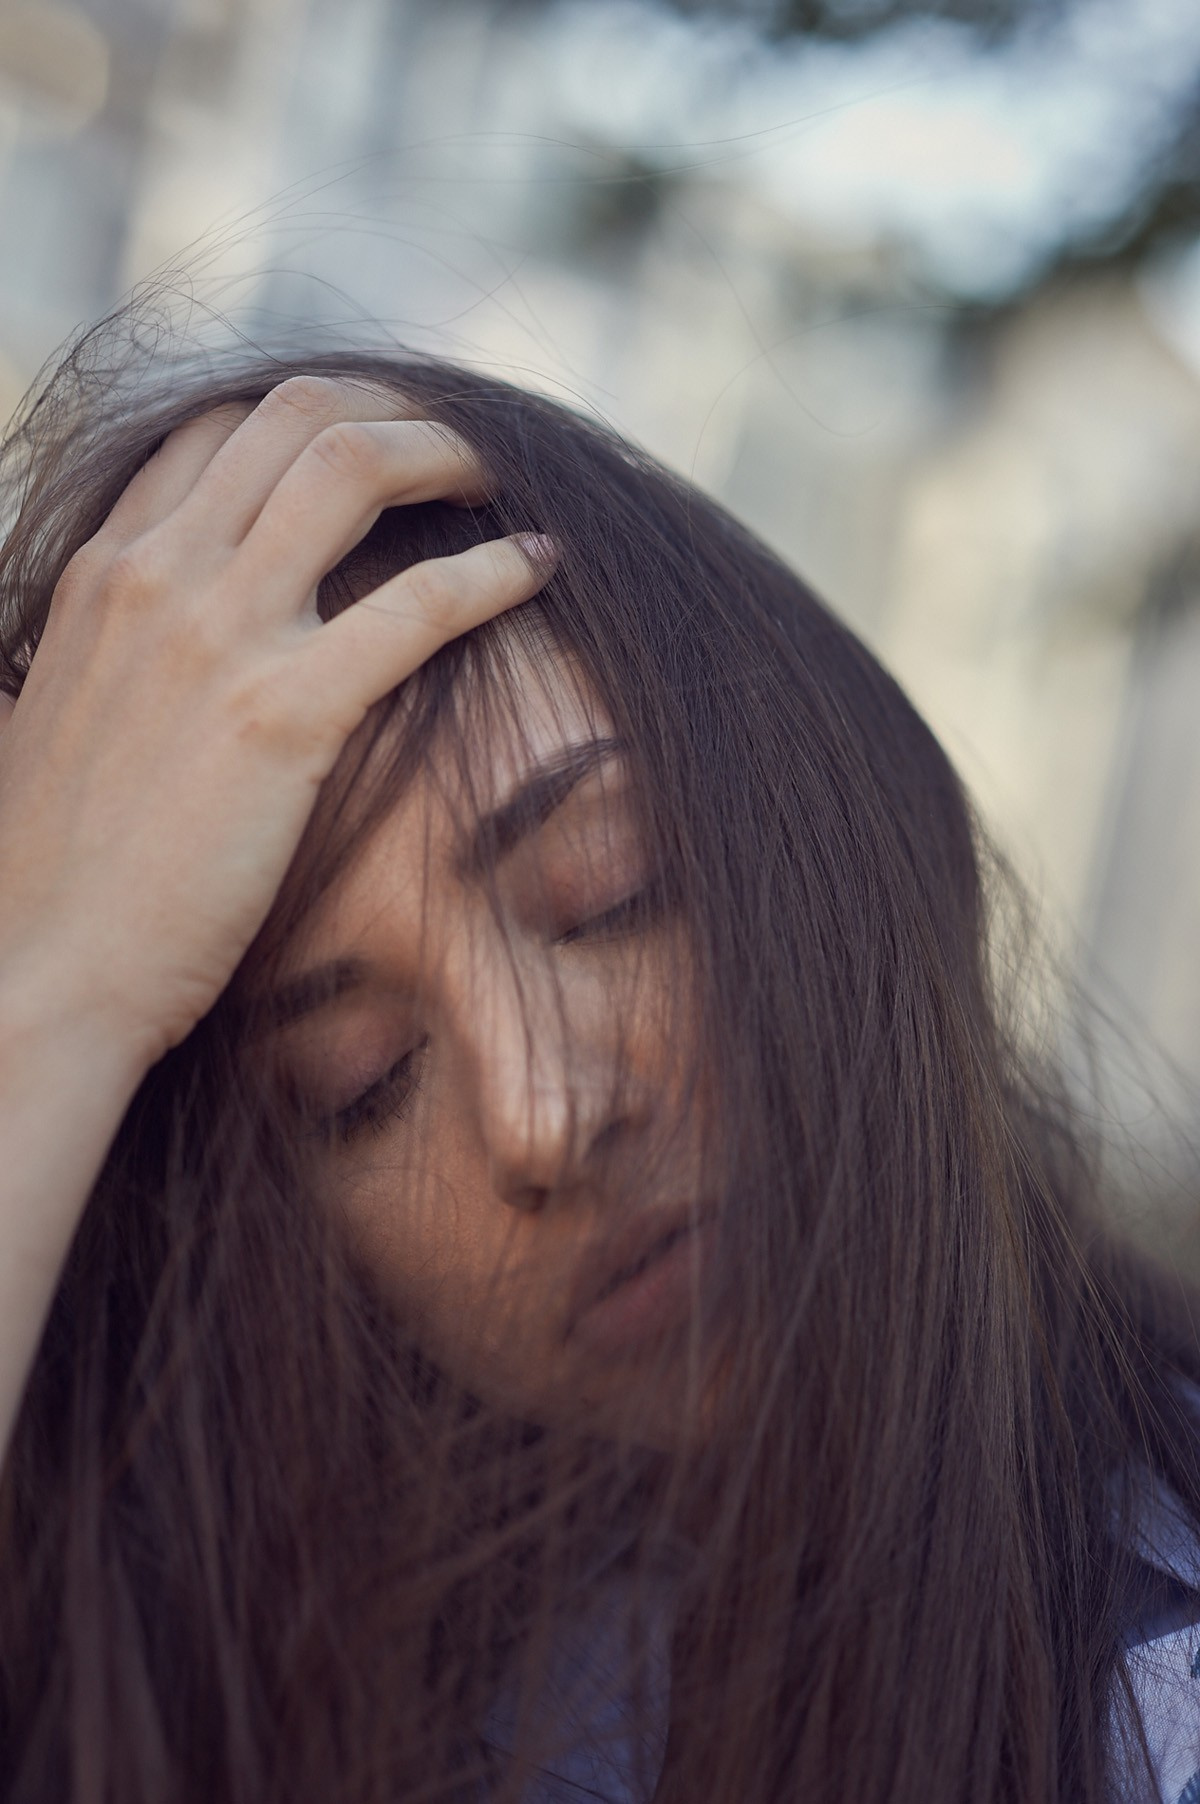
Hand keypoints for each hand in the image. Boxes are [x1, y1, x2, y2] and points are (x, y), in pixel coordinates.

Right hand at [0, 375, 550, 1075]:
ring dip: (450, 453)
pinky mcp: (282, 715)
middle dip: (397, 407)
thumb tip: (194, 652)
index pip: (220, 432)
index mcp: (101, 571)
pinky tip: (544, 563)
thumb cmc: (62, 875)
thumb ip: (132, 654)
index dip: (318, 418)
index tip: (383, 442)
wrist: (39, 974)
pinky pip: (417, 605)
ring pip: (353, 468)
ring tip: (507, 475)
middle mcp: (154, 575)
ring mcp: (216, 635)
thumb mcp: (75, 718)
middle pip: (295, 416)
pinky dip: (494, 572)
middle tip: (462, 442)